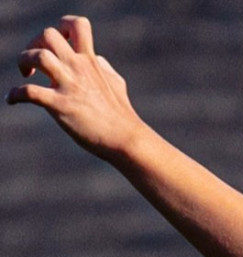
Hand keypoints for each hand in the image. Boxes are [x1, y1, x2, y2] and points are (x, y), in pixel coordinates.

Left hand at [8, 16, 144, 157]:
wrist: (125, 139)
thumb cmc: (122, 114)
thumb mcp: (116, 83)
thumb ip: (103, 68)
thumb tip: (97, 60)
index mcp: (91, 61)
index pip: (76, 26)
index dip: (60, 28)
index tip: (55, 45)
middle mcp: (79, 68)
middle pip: (49, 35)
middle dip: (34, 44)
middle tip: (35, 63)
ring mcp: (69, 86)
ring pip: (38, 56)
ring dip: (24, 61)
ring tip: (26, 75)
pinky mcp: (60, 106)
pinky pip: (29, 92)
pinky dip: (15, 94)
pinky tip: (13, 100)